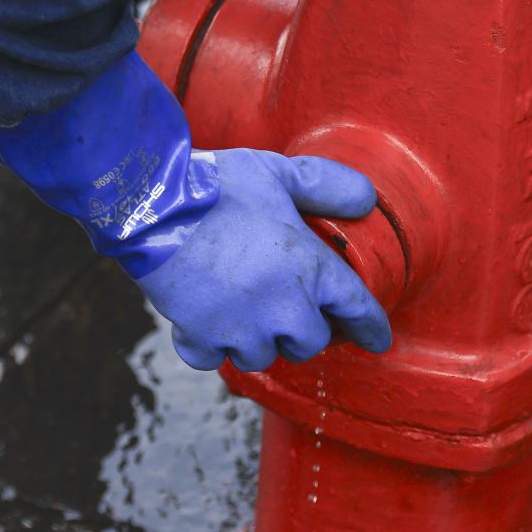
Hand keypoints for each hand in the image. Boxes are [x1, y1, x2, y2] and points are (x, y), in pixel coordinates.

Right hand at [136, 149, 392, 371]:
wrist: (153, 205)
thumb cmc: (219, 187)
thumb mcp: (280, 173)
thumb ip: (327, 185)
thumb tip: (365, 199)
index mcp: (311, 269)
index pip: (357, 308)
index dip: (371, 327)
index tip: (377, 341)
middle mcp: (283, 308)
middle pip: (309, 343)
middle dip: (302, 330)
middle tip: (284, 307)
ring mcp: (240, 327)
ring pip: (261, 356)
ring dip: (256, 340)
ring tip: (243, 312)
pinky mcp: (200, 337)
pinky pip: (213, 358)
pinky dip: (210, 345)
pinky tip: (205, 321)